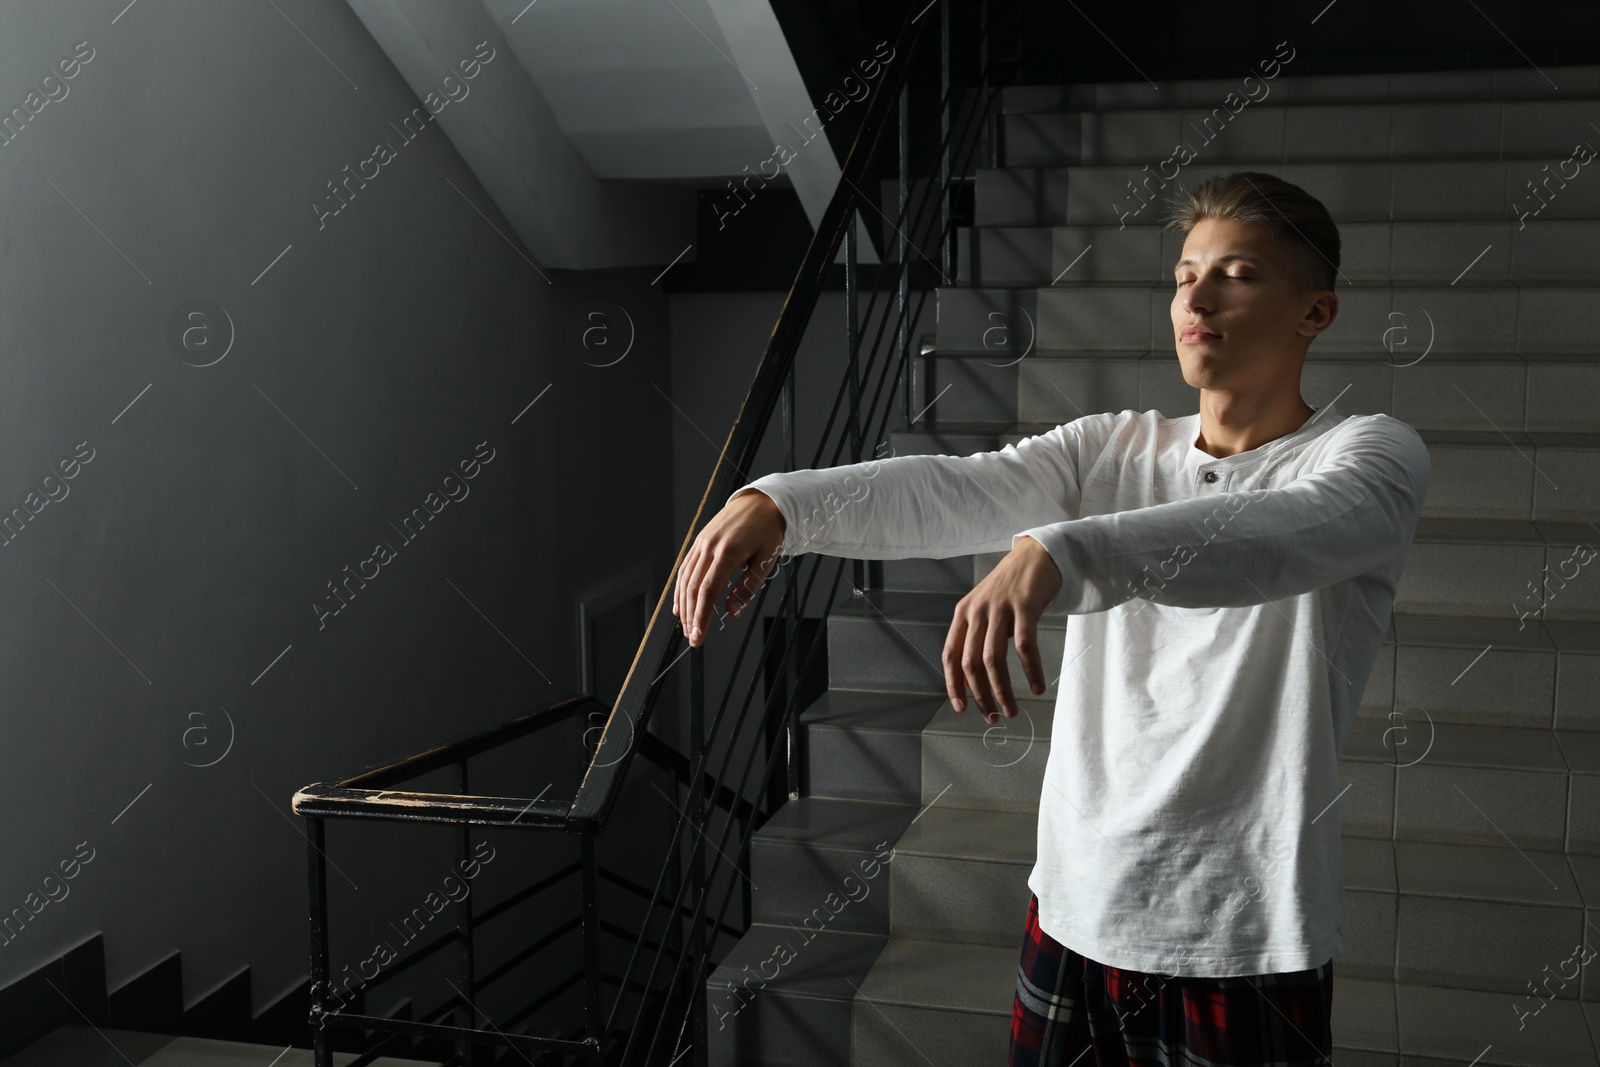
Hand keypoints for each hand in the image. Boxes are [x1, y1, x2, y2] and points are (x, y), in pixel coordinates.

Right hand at [673, 489, 786, 647]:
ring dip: (684, 606)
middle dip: (691, 617)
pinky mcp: (699, 542)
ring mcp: (701, 543)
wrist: (761, 502)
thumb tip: (732, 611)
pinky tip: (680, 605)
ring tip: (687, 627)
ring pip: (685, 579)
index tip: (699, 636)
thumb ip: (748, 587)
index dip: (702, 616)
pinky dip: (680, 589)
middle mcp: (710, 547)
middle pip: (693, 588)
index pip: (708, 591)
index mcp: (728, 551)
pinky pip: (685, 568)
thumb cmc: (768, 531)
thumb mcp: (765, 561)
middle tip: (693, 639)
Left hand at [942, 535, 1061, 723]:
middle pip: (971, 663)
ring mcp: (1000, 608)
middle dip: (982, 696)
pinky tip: (1037, 686)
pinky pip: (1025, 646)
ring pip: (994, 660)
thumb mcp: (985, 609)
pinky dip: (1031, 671)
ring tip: (1013, 710)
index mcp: (963, 614)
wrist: (1037, 555)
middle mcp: (977, 611)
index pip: (950, 656)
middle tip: (994, 716)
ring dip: (1002, 690)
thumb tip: (974, 682)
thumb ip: (977, 638)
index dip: (954, 686)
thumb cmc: (1011, 588)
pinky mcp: (1024, 606)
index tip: (962, 708)